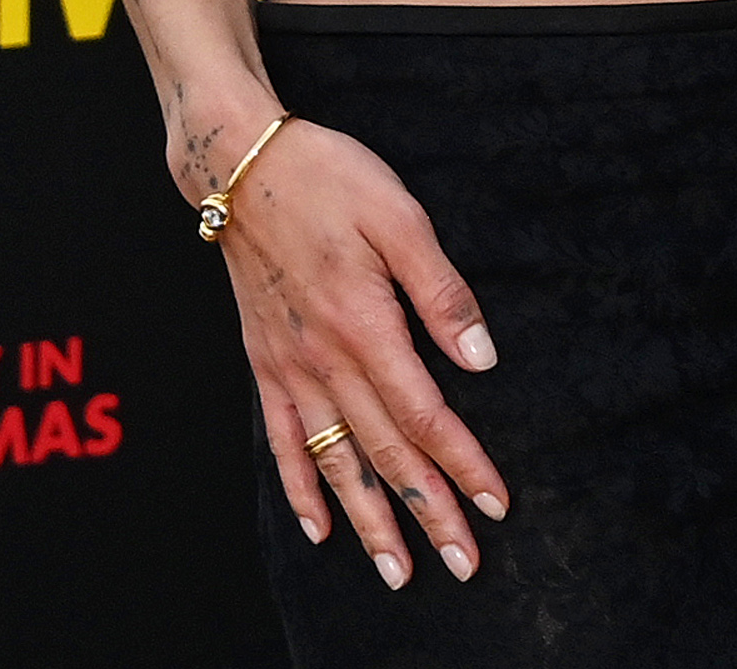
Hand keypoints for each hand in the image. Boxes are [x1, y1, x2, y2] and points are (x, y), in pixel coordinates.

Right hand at [220, 118, 507, 587]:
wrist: (241, 165)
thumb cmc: (329, 179)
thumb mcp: (401, 217)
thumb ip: (442, 293)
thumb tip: (482, 359)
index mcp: (365, 325)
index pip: (425, 414)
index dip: (463, 463)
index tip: (496, 503)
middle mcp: (324, 360)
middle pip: (385, 453)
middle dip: (429, 513)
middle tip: (464, 563)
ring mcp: (289, 367)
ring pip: (335, 462)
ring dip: (369, 521)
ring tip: (397, 571)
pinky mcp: (264, 364)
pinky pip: (281, 442)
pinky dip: (300, 488)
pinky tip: (319, 529)